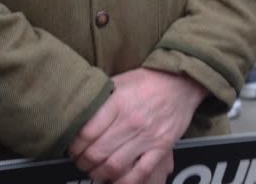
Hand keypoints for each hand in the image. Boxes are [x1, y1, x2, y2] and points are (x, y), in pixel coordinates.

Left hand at [69, 68, 206, 183]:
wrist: (182, 83)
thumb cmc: (149, 81)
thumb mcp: (120, 81)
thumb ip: (100, 99)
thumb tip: (77, 115)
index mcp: (119, 103)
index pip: (86, 133)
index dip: (74, 146)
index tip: (72, 148)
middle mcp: (132, 121)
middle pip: (97, 153)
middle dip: (83, 162)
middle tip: (81, 161)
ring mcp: (148, 136)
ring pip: (113, 166)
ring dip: (98, 173)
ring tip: (95, 170)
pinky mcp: (162, 147)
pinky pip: (139, 172)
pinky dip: (123, 181)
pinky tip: (115, 179)